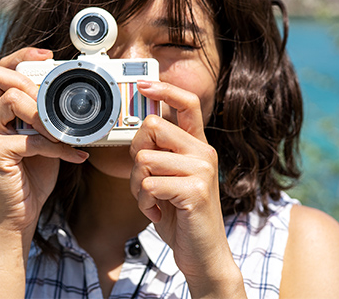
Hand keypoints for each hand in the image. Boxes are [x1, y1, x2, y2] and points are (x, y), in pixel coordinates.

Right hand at [0, 47, 88, 232]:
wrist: (18, 214)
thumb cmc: (30, 175)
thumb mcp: (40, 137)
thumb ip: (45, 115)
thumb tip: (70, 94)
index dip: (21, 57)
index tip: (47, 56)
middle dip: (29, 82)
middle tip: (51, 104)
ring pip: (11, 101)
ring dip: (43, 115)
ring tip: (61, 133)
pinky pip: (29, 139)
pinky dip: (56, 147)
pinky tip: (74, 156)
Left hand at [129, 80, 244, 296]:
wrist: (202, 254)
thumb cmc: (180, 214)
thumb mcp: (168, 177)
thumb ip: (159, 153)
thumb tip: (140, 128)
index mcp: (197, 145)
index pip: (187, 104)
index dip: (164, 90)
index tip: (143, 85)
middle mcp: (203, 152)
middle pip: (152, 127)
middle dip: (136, 155)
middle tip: (144, 180)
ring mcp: (202, 170)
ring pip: (144, 159)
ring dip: (137, 185)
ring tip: (152, 201)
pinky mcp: (195, 190)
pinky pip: (149, 184)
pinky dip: (144, 202)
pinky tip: (157, 212)